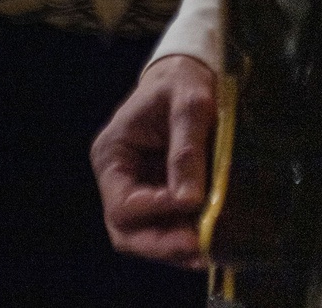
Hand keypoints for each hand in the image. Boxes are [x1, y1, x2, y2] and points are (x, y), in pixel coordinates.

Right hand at [91, 55, 215, 266]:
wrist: (188, 72)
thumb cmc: (183, 80)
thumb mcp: (189, 104)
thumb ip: (186, 149)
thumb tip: (189, 200)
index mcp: (112, 155)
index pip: (123, 203)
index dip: (154, 211)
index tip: (190, 205)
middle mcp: (119, 179)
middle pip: (128, 230)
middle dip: (161, 243)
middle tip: (197, 248)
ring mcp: (139, 190)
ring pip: (147, 235)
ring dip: (175, 246)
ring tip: (208, 250)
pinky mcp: (162, 194)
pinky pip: (168, 225)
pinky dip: (185, 235)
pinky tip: (210, 242)